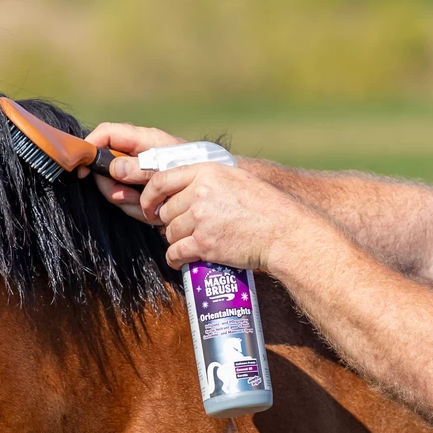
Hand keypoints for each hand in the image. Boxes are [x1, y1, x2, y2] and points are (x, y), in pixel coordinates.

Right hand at [79, 121, 185, 221]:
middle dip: (111, 185)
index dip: (89, 146)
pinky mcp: (142, 193)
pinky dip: (137, 210)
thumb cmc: (195, 172)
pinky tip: (152, 214)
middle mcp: (136, 155)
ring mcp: (138, 175)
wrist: (215, 192)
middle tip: (126, 196)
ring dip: (126, 201)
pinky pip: (128, 201)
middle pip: (105, 166)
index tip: (82, 168)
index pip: (106, 133)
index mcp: (141, 140)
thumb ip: (140, 168)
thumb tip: (112, 166)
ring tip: (148, 206)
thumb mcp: (167, 169)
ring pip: (114, 187)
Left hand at [138, 162, 300, 271]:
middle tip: (185, 229)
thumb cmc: (263, 206)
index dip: (149, 196)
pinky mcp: (203, 244)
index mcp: (206, 172)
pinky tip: (182, 260)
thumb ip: (205, 179)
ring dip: (177, 241)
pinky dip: (176, 259)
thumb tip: (177, 190)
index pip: (160, 179)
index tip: (150, 206)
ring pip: (169, 233)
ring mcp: (200, 219)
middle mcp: (200, 193)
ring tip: (194, 242)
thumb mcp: (234, 178)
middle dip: (171, 222)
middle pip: (165, 211)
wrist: (282, 232)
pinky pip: (175, 253)